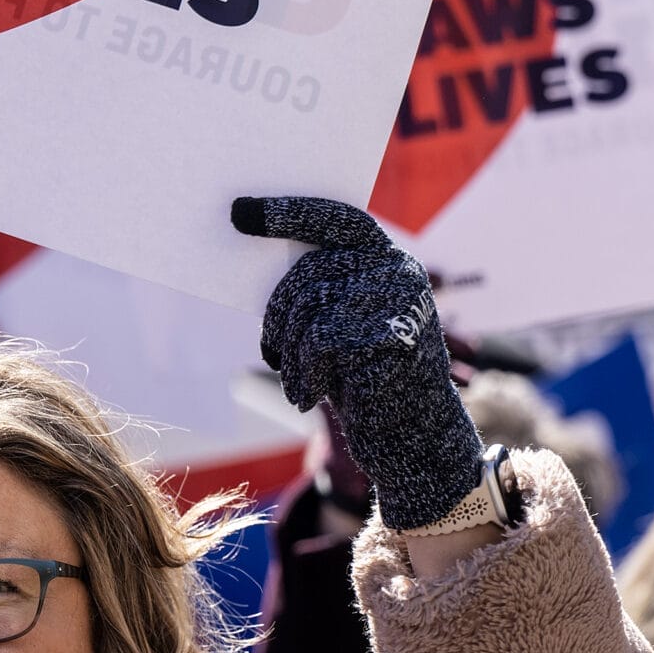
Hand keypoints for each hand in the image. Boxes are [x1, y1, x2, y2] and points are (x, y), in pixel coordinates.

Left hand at [231, 195, 483, 530]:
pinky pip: (317, 341)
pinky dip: (303, 373)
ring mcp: (397, 302)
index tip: (241, 212)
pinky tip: (309, 395)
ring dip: (290, 349)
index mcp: (391, 261)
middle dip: (278, 313)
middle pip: (310, 270)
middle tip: (271, 349)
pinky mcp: (388, 336)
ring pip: (309, 306)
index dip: (288, 214)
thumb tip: (256, 256)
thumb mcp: (344, 328)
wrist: (413, 440)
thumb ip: (322, 291)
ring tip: (297, 378)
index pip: (336, 219)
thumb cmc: (368, 381)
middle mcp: (400, 272)